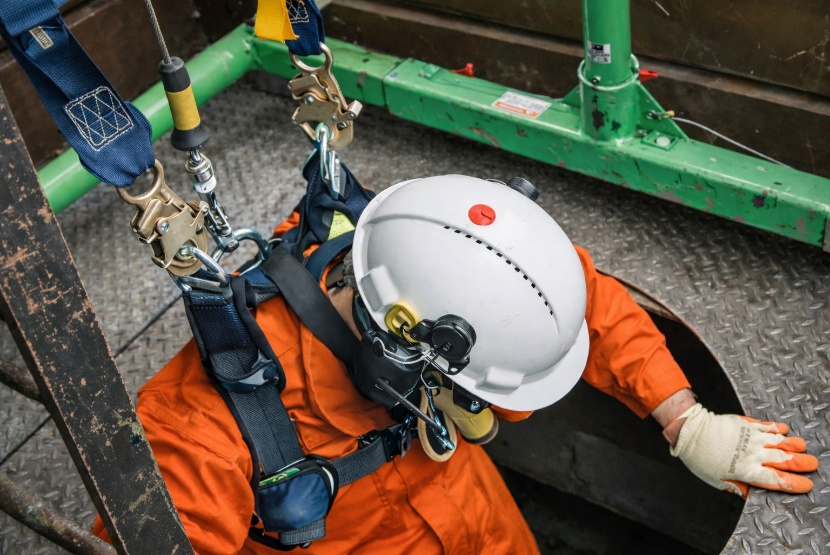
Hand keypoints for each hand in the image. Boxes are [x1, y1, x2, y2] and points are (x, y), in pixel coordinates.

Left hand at [670, 404, 818, 497]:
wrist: (690, 431)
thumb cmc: (700, 458)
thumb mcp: (716, 479)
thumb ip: (736, 486)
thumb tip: (751, 494)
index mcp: (747, 471)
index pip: (777, 480)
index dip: (795, 483)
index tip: (807, 484)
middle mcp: (753, 454)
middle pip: (785, 460)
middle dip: (802, 463)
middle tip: (813, 464)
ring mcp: (751, 437)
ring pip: (780, 441)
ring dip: (794, 444)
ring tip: (803, 447)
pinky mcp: (746, 423)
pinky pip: (767, 426)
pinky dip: (778, 428)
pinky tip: (785, 430)